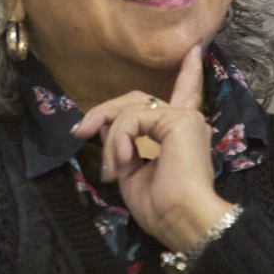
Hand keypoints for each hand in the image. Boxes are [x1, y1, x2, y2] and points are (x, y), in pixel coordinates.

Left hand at [71, 45, 231, 251]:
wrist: (182, 221)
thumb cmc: (162, 208)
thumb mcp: (132, 172)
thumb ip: (123, 145)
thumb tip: (104, 125)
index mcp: (181, 134)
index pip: (184, 94)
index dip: (188, 73)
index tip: (194, 52)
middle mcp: (187, 121)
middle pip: (137, 100)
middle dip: (105, 113)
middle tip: (79, 132)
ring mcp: (184, 118)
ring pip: (130, 108)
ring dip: (110, 138)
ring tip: (112, 168)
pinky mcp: (178, 120)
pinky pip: (132, 119)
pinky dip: (119, 139)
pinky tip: (123, 162)